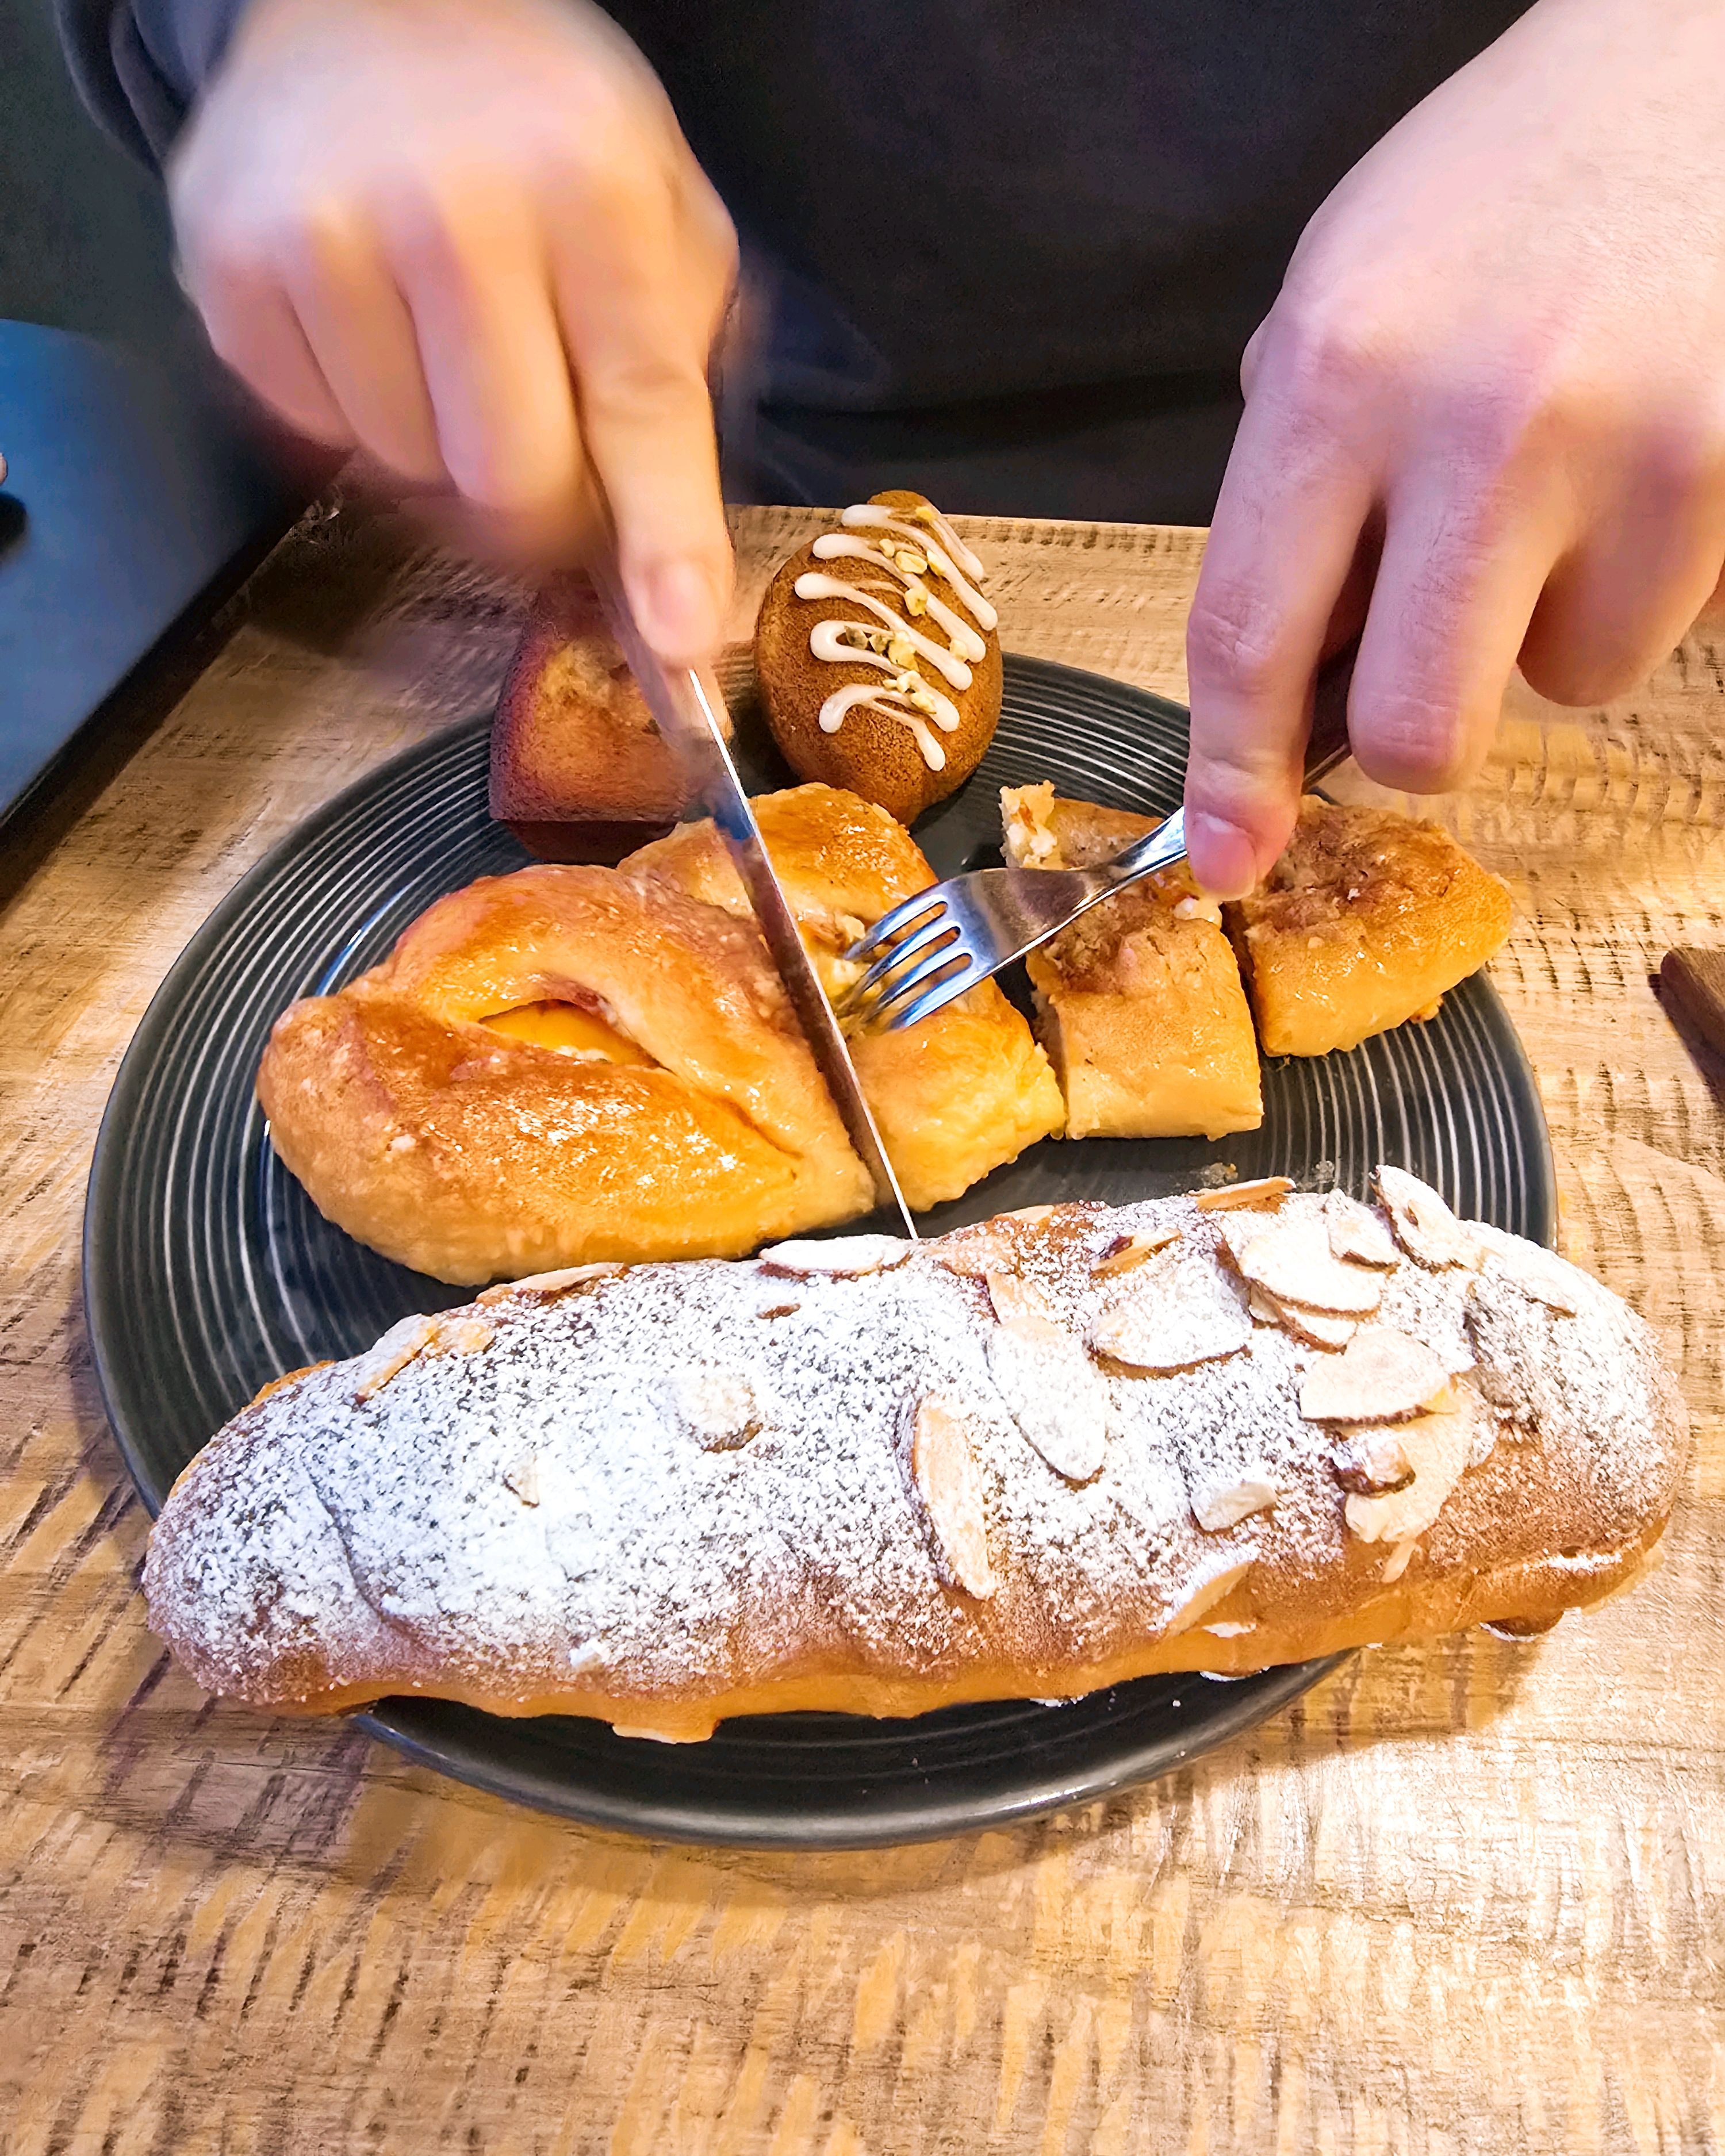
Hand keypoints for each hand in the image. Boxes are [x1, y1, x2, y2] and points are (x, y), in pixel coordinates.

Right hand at [170, 0, 736, 663]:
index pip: (639, 406)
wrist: (372, 6)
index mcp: (591, 188)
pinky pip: (318, 437)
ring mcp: (324, 238)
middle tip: (549, 459)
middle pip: (508, 479)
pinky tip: (377, 325)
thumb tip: (680, 577)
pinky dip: (358, 415)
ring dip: (443, 454)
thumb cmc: (541, 133)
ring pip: (407, 476)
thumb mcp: (661, 215)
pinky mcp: (230, 271)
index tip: (680, 641)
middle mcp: (452, 210)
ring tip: (452, 345)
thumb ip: (681, 378)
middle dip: (542, 509)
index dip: (663, 538)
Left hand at [1182, 0, 1724, 896]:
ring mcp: (1632, 450)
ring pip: (1562, 685)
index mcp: (1339, 373)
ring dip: (1543, 628)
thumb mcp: (1341, 305)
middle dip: (1417, 735)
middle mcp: (1482, 420)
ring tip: (1559, 485)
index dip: (1235, 775)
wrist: (1692, 68)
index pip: (1251, 635)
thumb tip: (1290, 676)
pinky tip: (1629, 466)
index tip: (1229, 858)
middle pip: (1423, 729)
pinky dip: (1632, 583)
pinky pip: (1656, 627)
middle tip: (1434, 654)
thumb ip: (1297, 489)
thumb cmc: (1498, 195)